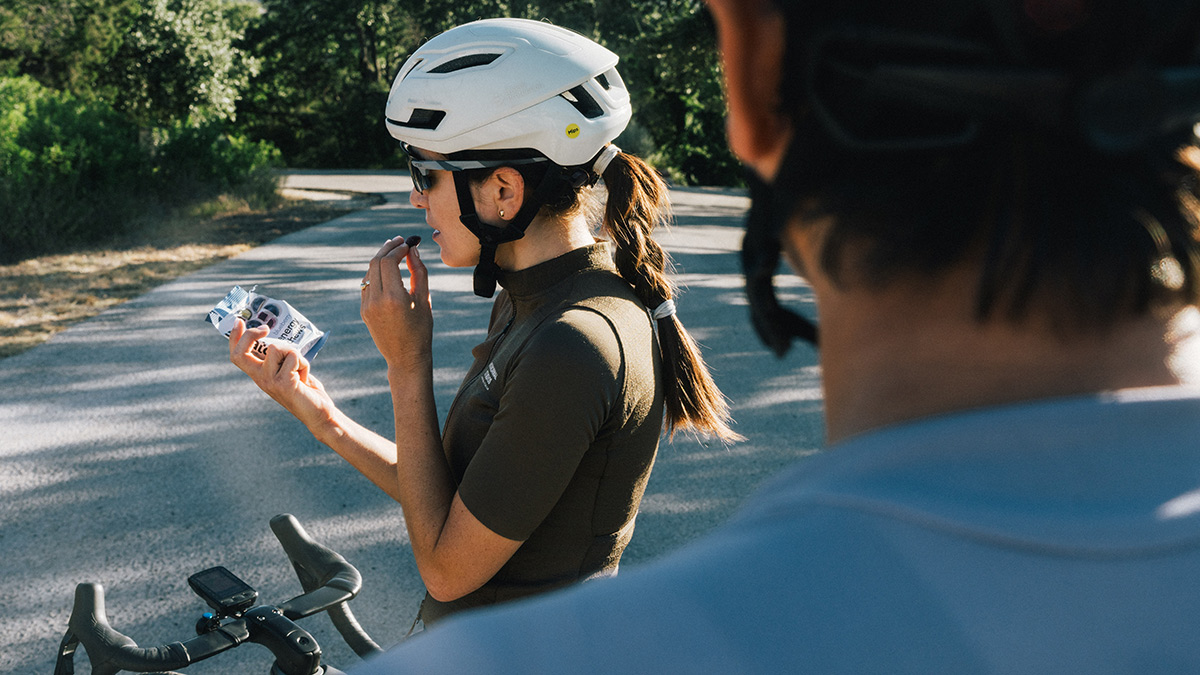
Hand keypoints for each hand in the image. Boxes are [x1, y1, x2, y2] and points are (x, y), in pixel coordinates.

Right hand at [228, 319, 332, 426]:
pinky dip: (303, 363)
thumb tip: (274, 336)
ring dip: (293, 352)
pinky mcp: (283, 383)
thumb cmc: (305, 389)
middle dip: (251, 335)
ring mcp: (269, 381)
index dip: (235, 338)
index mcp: (259, 374)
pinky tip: (304, 377)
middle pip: (241, 352)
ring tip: (299, 368)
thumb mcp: (288, 368)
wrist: (318, 412)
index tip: (239, 321)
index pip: (237, 355)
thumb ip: (279, 356)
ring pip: (276, 348)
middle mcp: (260, 378)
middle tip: (266, 329)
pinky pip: (293, 357)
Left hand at [360, 235, 432, 373]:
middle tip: (399, 241)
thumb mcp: (424, 299)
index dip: (398, 248)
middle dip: (387, 248)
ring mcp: (367, 306)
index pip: (389, 261)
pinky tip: (386, 269)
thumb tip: (413, 250)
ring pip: (369, 272)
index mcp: (394, 298)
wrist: (405, 357)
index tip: (409, 243)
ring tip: (393, 251)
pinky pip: (367, 284)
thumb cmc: (421, 329)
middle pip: (375, 263)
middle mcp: (376, 300)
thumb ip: (419, 272)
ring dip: (380, 259)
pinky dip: (375, 272)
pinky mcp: (364, 310)